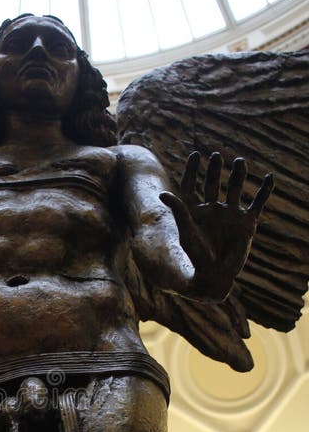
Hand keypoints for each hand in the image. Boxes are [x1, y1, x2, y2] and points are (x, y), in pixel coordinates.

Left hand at [159, 152, 272, 299]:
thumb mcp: (186, 232)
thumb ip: (178, 211)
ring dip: (238, 175)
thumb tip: (162, 193)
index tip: (195, 155)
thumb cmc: (196, 257)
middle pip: (213, 184)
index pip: (190, 185)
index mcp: (195, 211)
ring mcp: (229, 215)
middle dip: (215, 170)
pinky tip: (269, 176)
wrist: (215, 276)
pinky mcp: (246, 223)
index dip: (192, 170)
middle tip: (217, 156)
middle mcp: (212, 210)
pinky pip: (257, 203)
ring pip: (235, 189)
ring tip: (239, 162)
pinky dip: (264, 190)